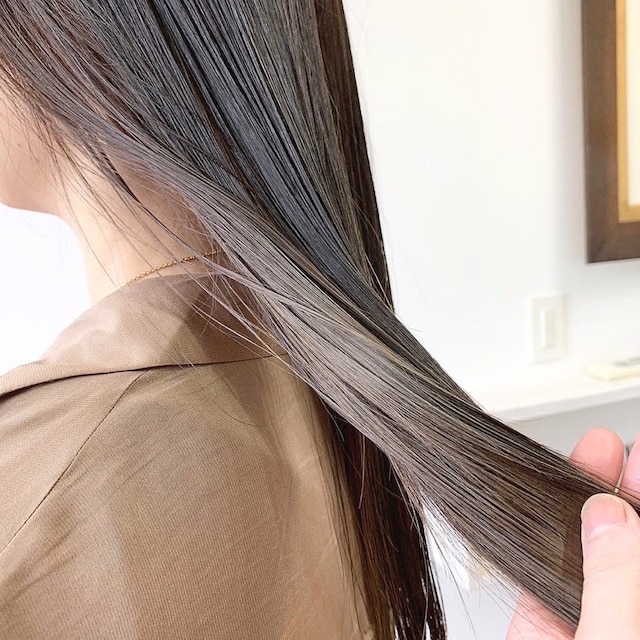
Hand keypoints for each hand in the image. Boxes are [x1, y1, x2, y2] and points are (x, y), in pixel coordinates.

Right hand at [507, 428, 639, 638]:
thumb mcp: (617, 637)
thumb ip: (615, 578)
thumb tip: (608, 514)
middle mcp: (616, 600)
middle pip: (621, 532)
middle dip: (620, 483)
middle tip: (618, 442)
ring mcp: (577, 604)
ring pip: (578, 538)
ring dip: (580, 492)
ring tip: (597, 447)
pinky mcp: (536, 612)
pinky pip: (535, 557)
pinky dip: (533, 521)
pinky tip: (544, 491)